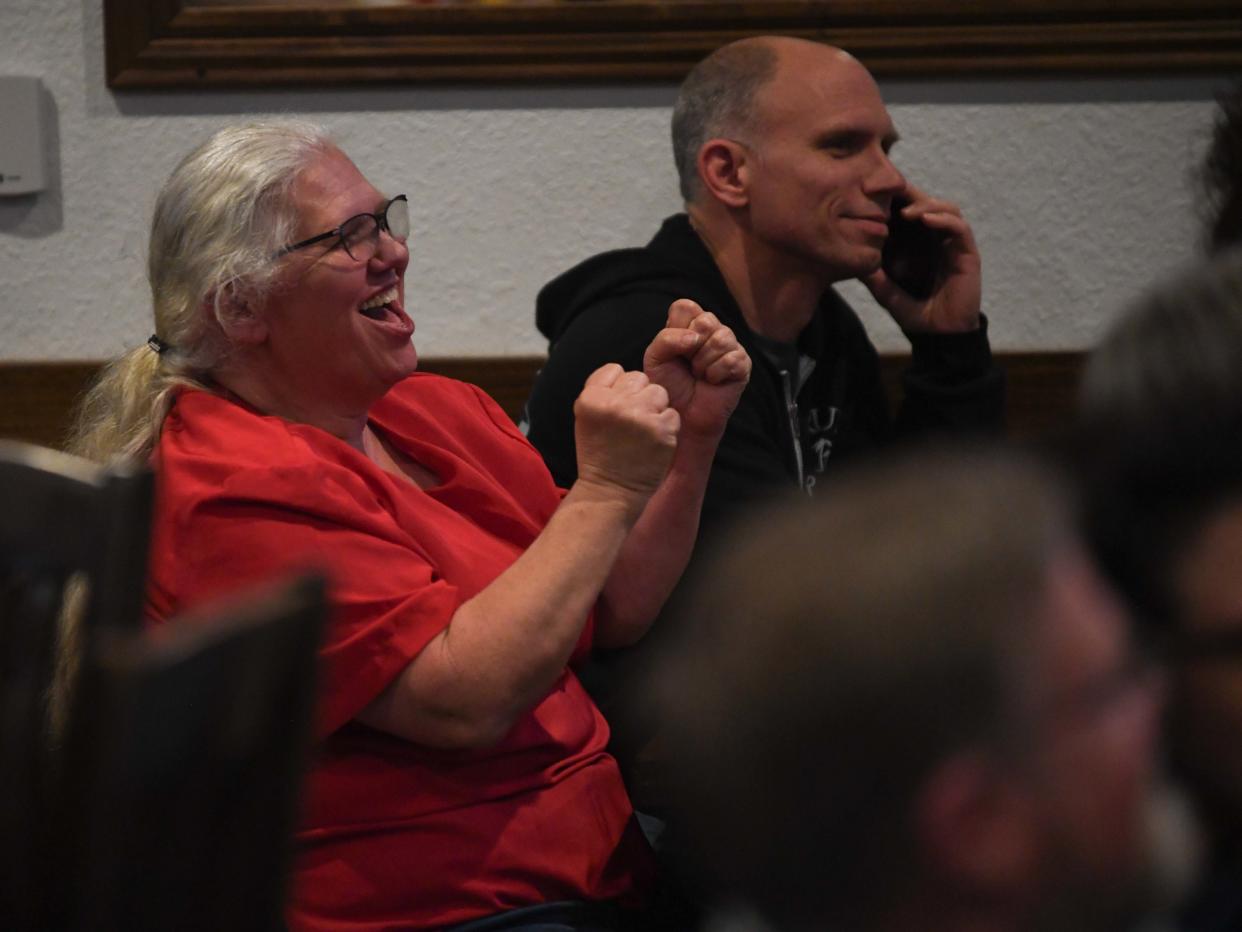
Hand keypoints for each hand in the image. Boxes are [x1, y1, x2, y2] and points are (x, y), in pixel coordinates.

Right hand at [573, 363, 679, 502]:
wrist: (610, 492)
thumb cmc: (599, 453)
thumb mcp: (585, 417)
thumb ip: (602, 389)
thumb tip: (625, 372)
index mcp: (591, 398)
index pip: (616, 369)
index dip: (618, 388)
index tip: (613, 411)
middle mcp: (615, 404)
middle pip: (640, 378)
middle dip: (638, 396)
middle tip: (630, 423)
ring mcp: (641, 416)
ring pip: (659, 392)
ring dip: (655, 408)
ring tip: (642, 431)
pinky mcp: (662, 430)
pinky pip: (672, 413)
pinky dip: (666, 427)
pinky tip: (652, 442)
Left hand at [642, 299, 751, 439]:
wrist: (681, 416)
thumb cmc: (669, 387)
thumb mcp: (656, 359)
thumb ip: (666, 338)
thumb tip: (694, 337)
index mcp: (689, 325)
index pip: (686, 307)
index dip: (676, 328)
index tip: (675, 351)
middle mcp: (711, 331)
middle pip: (706, 320)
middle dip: (691, 348)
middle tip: (689, 366)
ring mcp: (729, 346)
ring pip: (721, 338)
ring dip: (703, 362)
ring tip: (699, 375)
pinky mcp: (742, 363)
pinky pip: (732, 357)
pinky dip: (716, 373)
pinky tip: (712, 382)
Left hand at [863, 183, 981, 333]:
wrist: (941, 336)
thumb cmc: (917, 314)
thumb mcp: (888, 295)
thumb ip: (874, 278)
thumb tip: (850, 262)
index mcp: (919, 244)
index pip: (909, 212)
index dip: (896, 201)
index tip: (873, 197)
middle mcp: (936, 239)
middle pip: (927, 203)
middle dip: (910, 195)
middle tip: (890, 193)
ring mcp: (952, 244)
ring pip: (945, 209)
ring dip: (926, 204)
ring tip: (906, 211)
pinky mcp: (966, 252)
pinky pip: (959, 227)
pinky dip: (943, 219)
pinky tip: (926, 219)